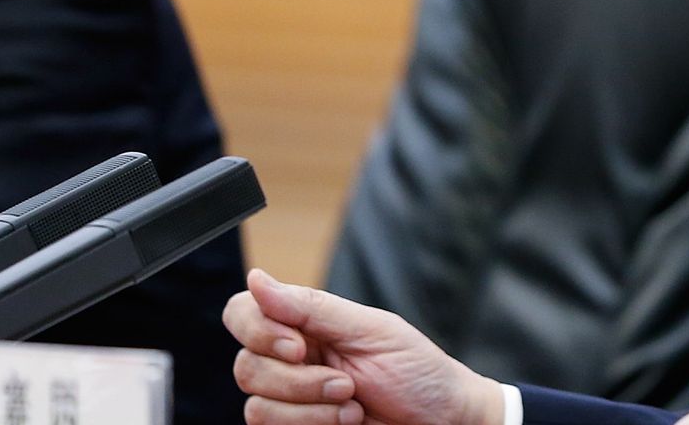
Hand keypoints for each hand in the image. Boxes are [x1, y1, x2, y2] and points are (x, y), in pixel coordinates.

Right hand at [223, 268, 504, 424]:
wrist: (444, 420)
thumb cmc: (419, 372)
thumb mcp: (371, 331)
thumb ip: (312, 308)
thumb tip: (257, 279)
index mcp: (308, 324)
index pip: (243, 313)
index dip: (258, 330)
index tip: (298, 346)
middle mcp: (292, 359)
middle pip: (246, 365)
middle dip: (299, 380)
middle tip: (347, 383)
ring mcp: (291, 398)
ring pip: (257, 404)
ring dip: (309, 408)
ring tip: (353, 403)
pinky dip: (310, 424)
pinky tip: (347, 421)